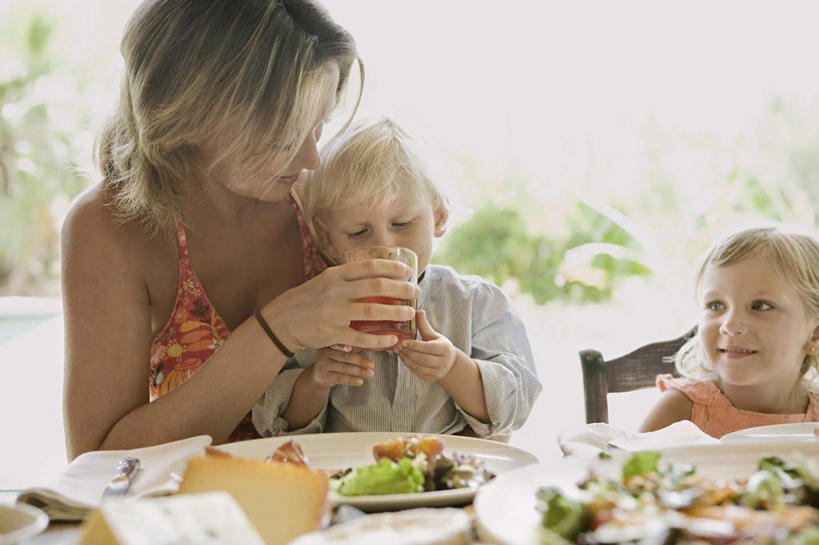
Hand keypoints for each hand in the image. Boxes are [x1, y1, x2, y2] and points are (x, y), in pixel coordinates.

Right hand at [263, 260, 420, 352]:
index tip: (407, 271)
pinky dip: (380, 339)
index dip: (392, 267)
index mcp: (335, 275)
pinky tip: (392, 339)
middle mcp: (336, 291)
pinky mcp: (333, 334)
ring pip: (373, 311)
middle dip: (401, 289)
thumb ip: (346, 278)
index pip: (369, 267)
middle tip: (415, 292)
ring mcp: (334, 313)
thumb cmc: (306, 300)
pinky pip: (362, 337)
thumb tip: (373, 274)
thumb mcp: (323, 281)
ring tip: (409, 313)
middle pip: (376, 287)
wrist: (282, 322)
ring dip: (395, 312)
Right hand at [307, 347, 374, 387]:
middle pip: (345, 356)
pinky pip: (340, 378)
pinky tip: (360, 381)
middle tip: (372, 364)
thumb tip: (369, 344)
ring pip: (344, 368)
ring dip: (359, 371)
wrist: (318, 375)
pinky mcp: (324, 376)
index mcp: (329, 343)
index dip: (345, 346)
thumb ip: (350, 348)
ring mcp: (323, 365)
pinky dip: (352, 380)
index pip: (339, 344)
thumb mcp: (338, 351)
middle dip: (360, 361)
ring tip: (370, 374)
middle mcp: (324, 353)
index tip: (352, 348)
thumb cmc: (333, 360)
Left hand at [395, 310, 455, 381]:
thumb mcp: (434, 335)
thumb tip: (418, 311)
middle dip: (407, 352)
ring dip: (405, 359)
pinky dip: (408, 365)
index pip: (427, 347)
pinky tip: (403, 357)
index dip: (413, 345)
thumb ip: (424, 325)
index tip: (402, 341)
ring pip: (417, 367)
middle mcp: (443, 362)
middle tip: (397, 346)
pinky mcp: (431, 378)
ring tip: (397, 351)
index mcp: (444, 349)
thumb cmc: (440, 346)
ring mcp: (437, 372)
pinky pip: (416, 372)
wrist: (450, 364)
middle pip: (421, 358)